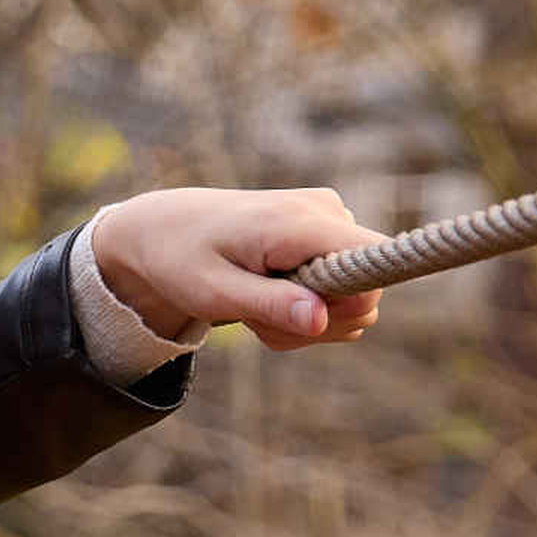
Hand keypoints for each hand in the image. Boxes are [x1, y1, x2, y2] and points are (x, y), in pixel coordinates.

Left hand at [88, 189, 383, 350]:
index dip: (350, 306)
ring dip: (302, 321)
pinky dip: (300, 307)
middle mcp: (326, 211)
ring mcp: (329, 219)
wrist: (162, 228)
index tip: (299, 316)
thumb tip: (322, 319)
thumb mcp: (212, 291)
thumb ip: (269, 305)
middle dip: (315, 324)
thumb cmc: (179, 259)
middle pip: (365, 296)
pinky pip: (337, 290)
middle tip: (257, 319)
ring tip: (253, 305)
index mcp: (300, 221)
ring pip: (351, 301)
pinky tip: (263, 295)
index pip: (374, 265)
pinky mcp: (325, 234)